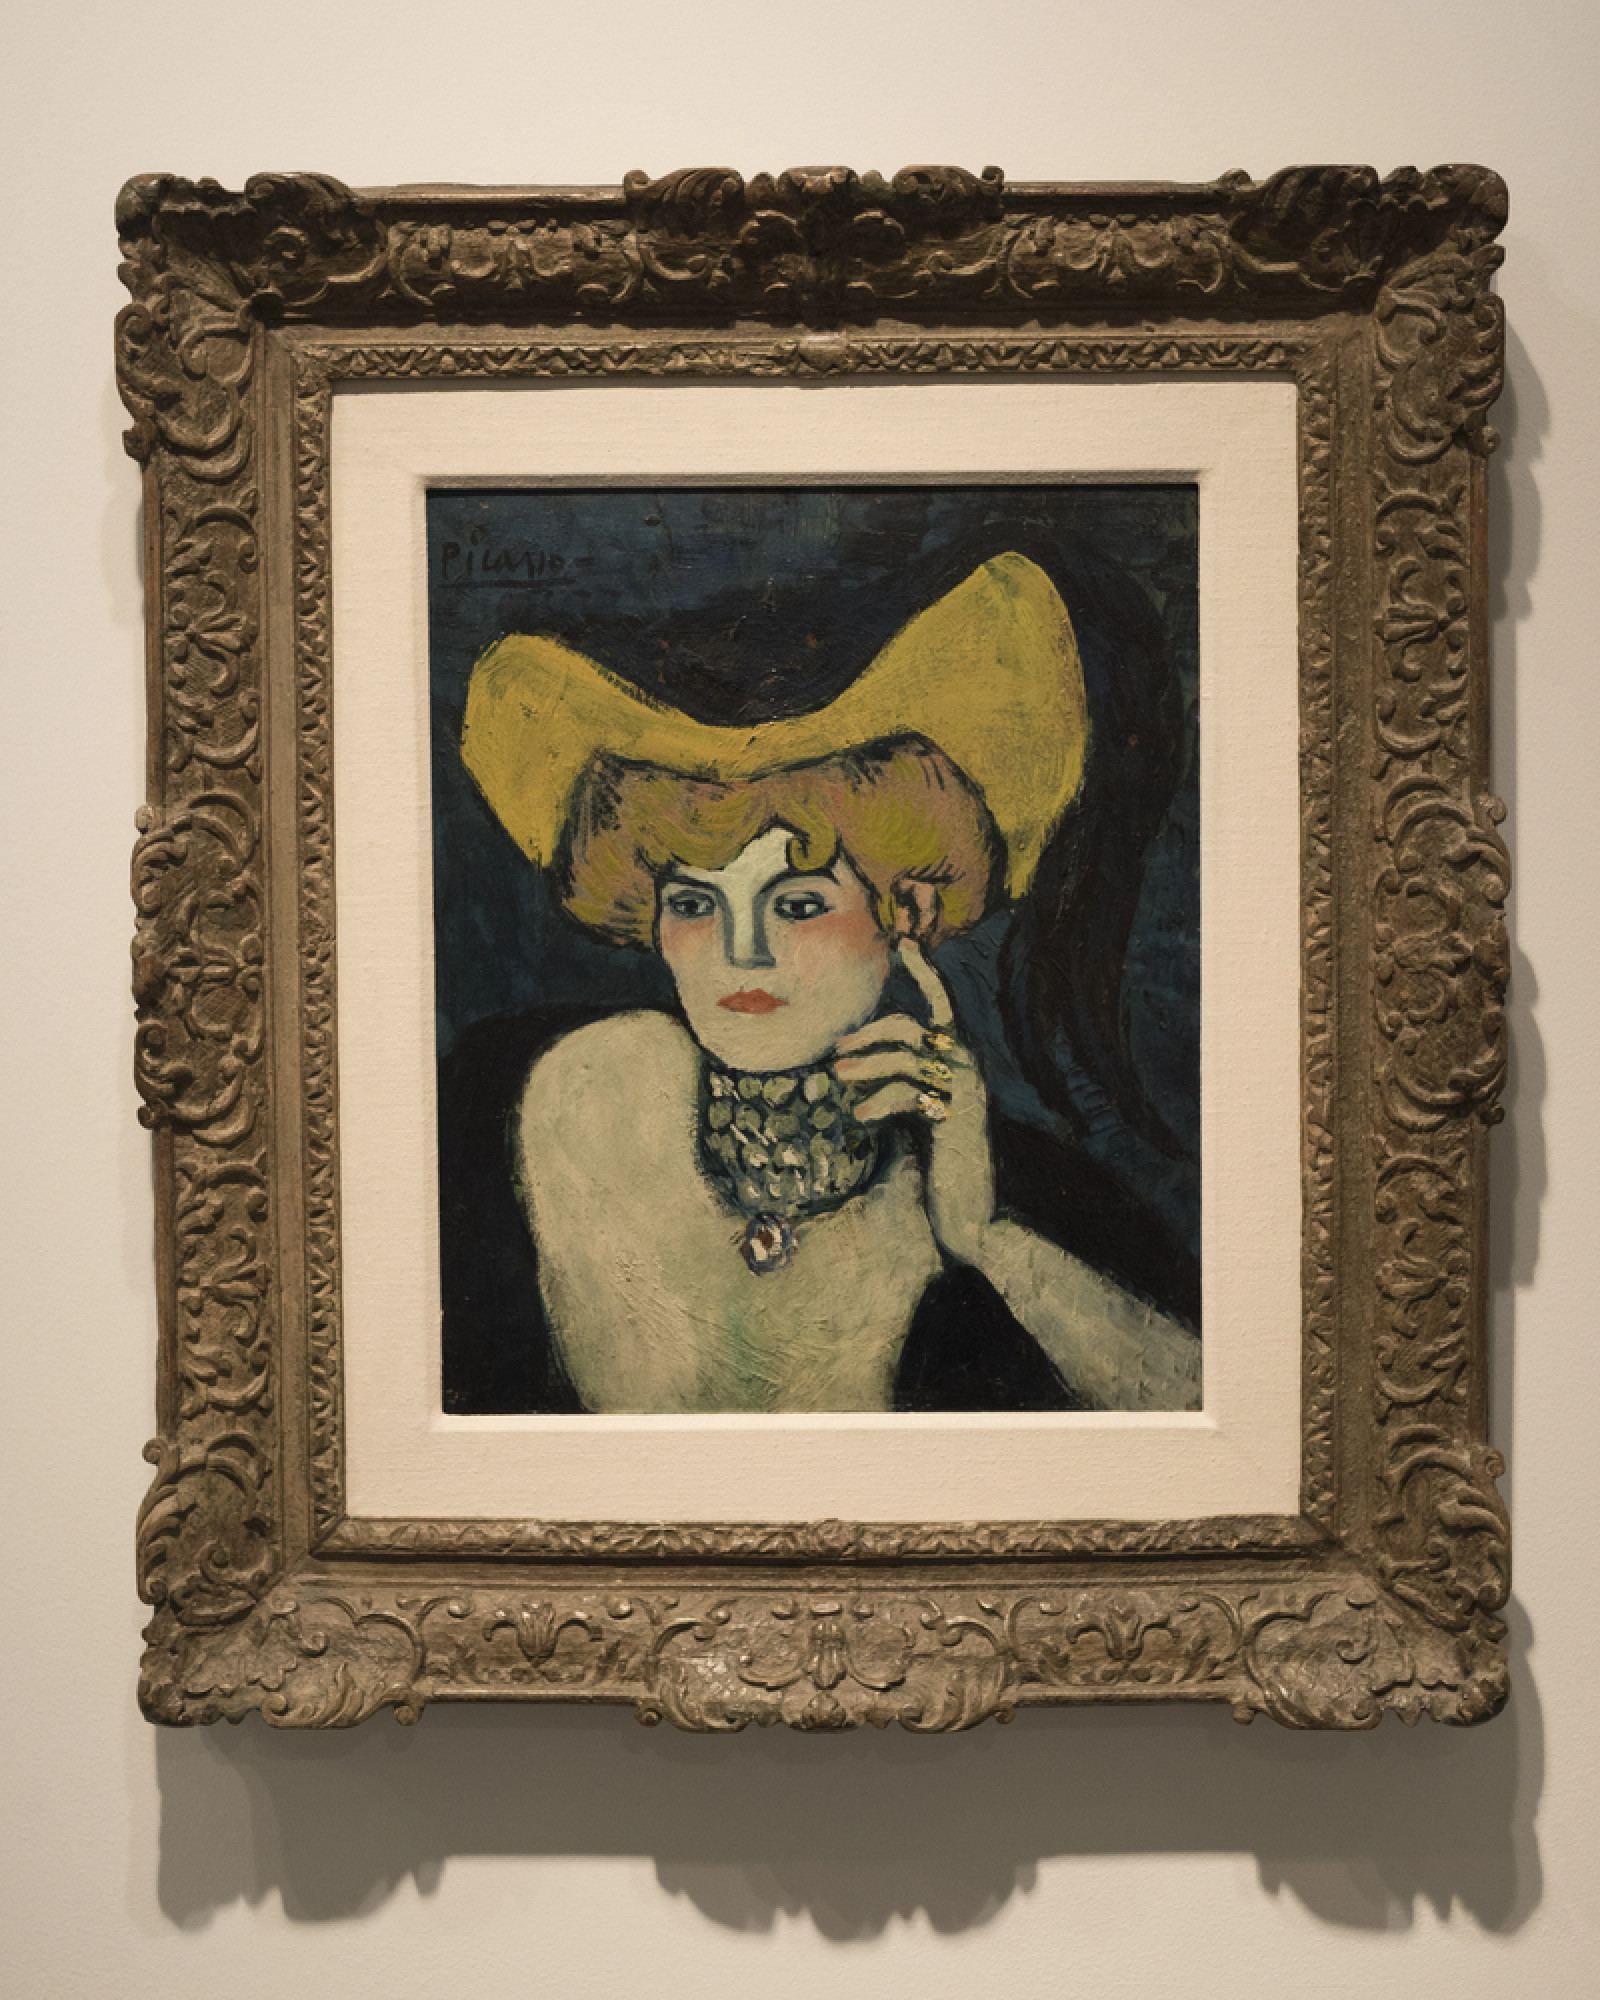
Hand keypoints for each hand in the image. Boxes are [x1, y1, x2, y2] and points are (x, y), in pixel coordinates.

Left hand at [832, 939, 995, 1263]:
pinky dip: (883, 1101)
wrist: (971, 1215)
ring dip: (870, 1064)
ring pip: (910, 1058)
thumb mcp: (914, 1119)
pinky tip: (862, 1117)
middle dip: (872, 1032)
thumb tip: (846, 1071)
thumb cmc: (939, 1169)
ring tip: (839, 1075)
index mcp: (957, 1064)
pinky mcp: (957, 1119)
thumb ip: (893, 1089)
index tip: (904, 945)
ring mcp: (965, 1094)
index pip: (941, 1008)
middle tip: (838, 1047)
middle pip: (914, 1029)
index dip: (924, 975)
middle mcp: (967, 1071)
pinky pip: (914, 1095)